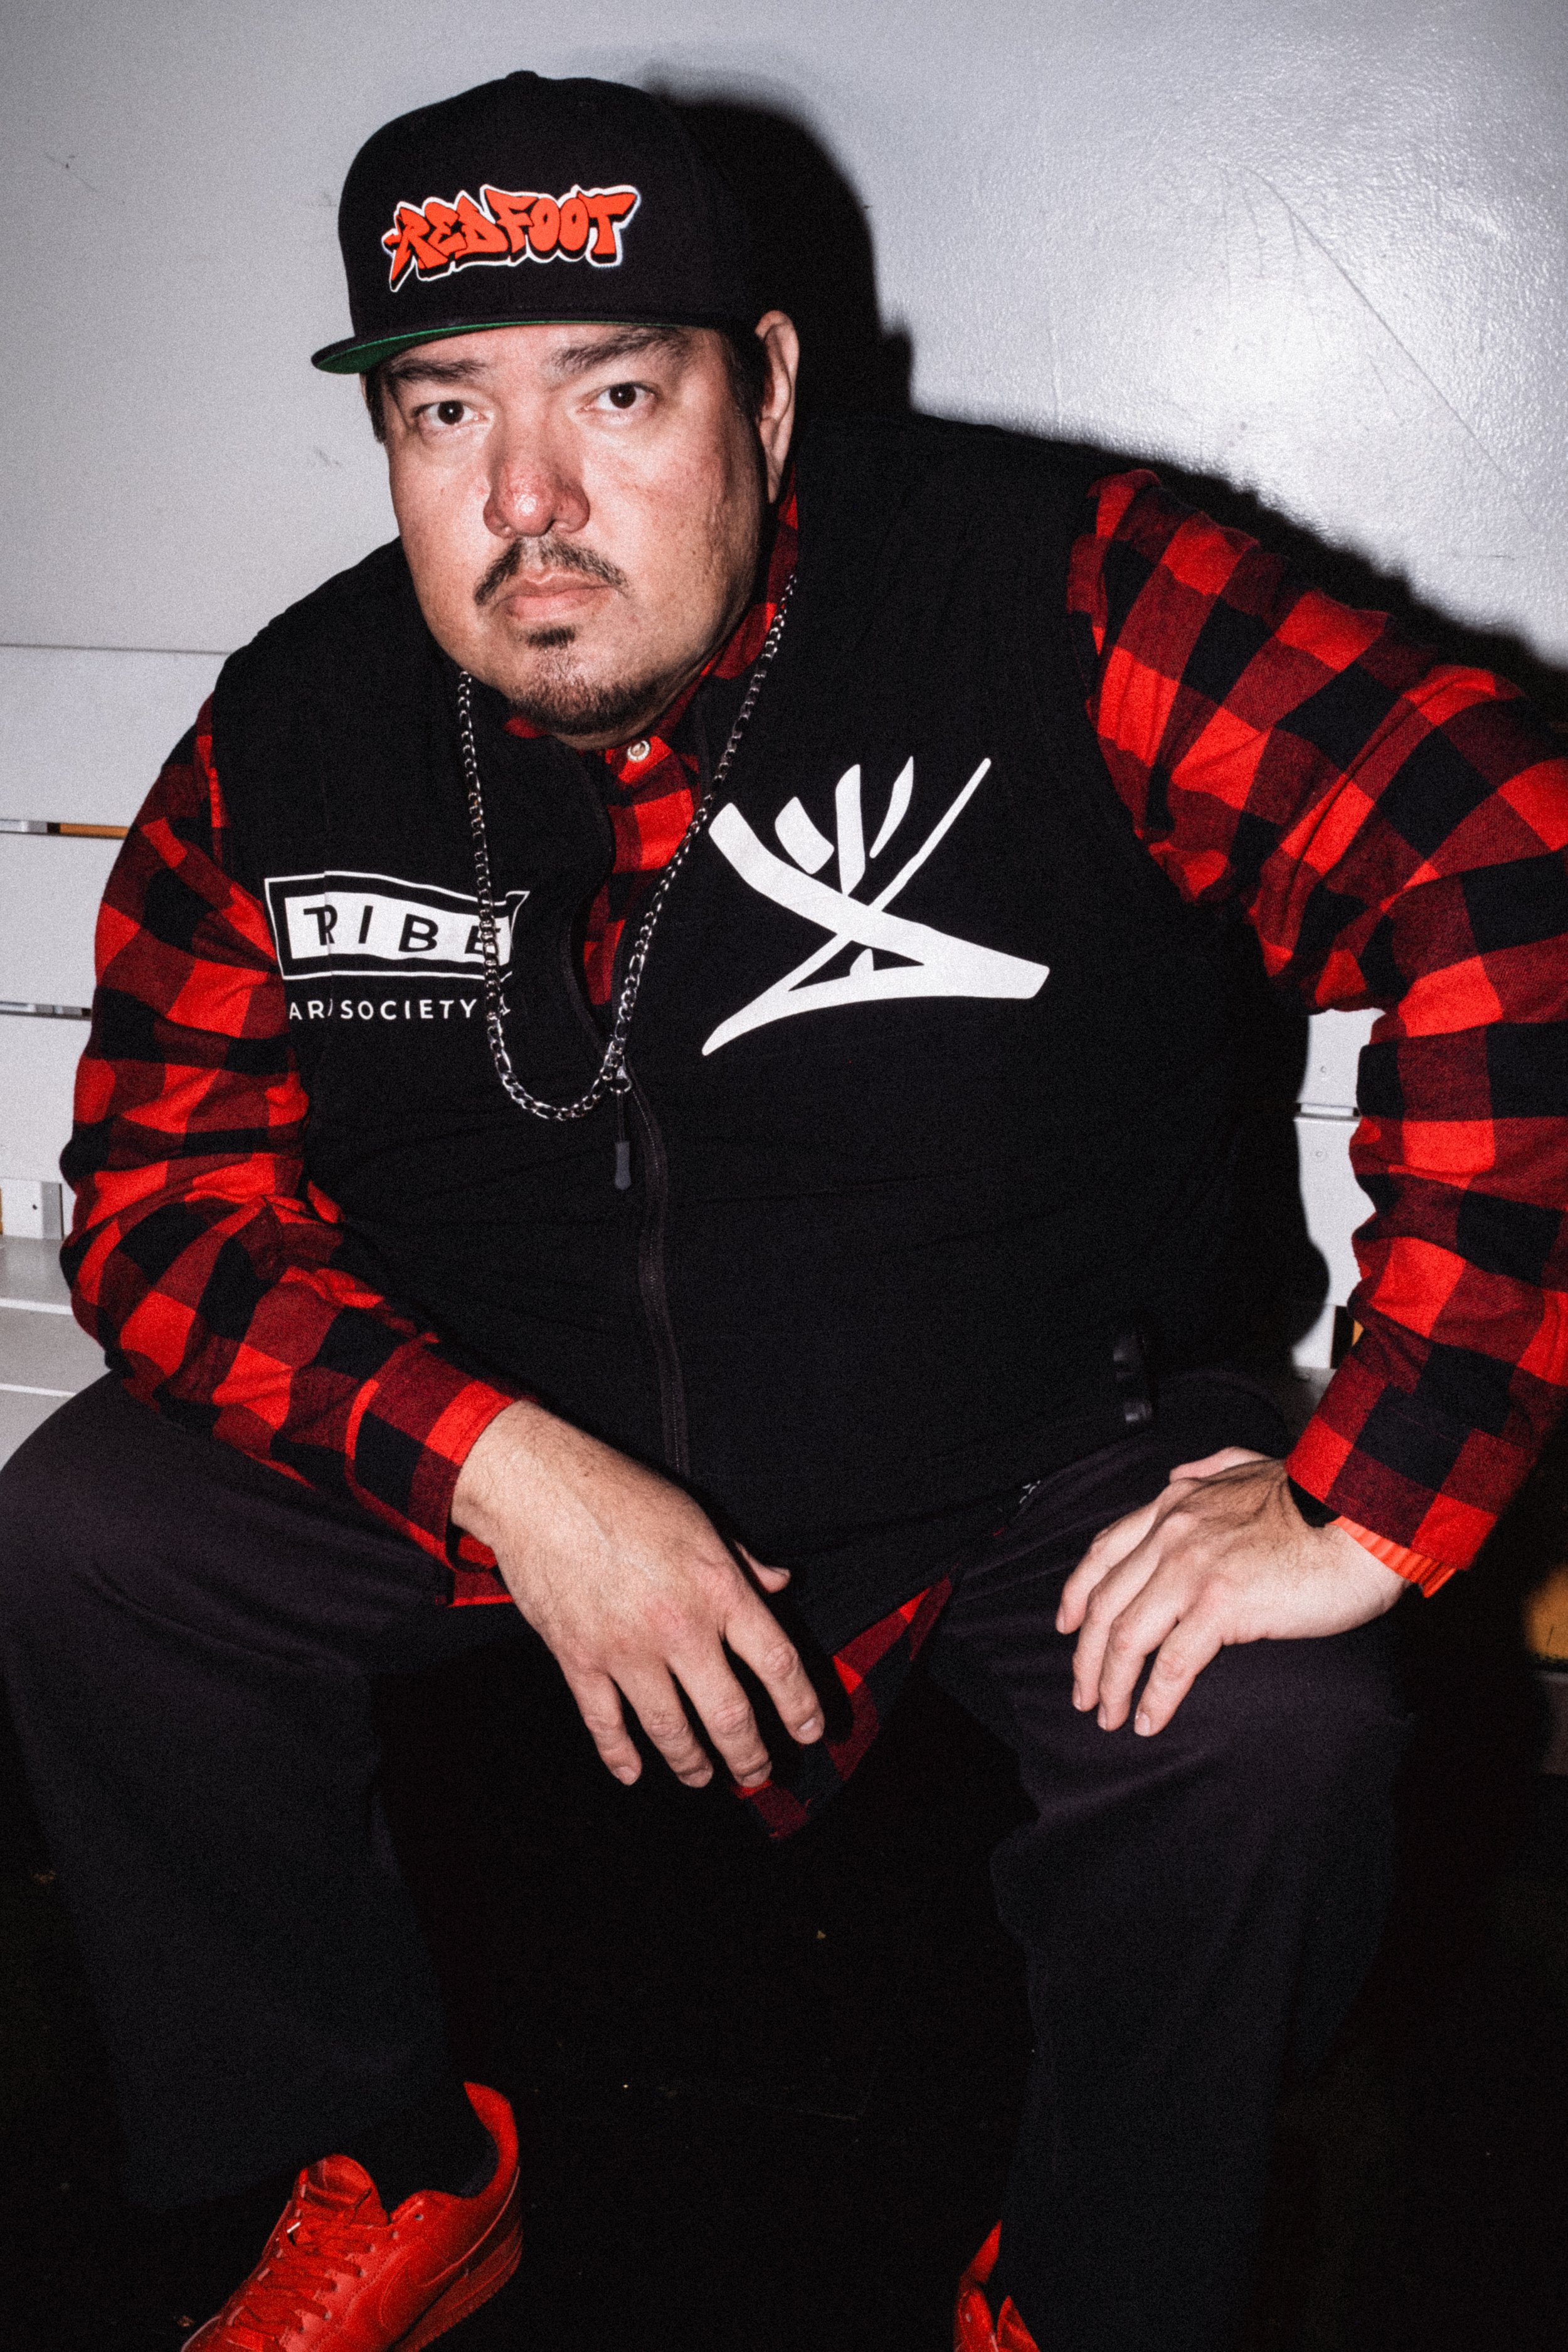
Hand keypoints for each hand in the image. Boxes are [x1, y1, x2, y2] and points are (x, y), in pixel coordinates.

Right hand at [451, 1399, 824, 1789]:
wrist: (541, 1488)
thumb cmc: (623, 1493)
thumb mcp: (698, 1517)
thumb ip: (742, 1560)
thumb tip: (780, 1583)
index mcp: (717, 1587)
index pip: (777, 1662)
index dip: (800, 1706)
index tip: (810, 1732)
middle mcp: (678, 1625)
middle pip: (729, 1714)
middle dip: (749, 1756)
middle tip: (758, 1773)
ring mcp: (625, 1649)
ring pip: (670, 1730)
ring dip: (692, 1763)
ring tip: (704, 1777)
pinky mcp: (578, 1659)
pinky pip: (604, 1723)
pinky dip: (619, 1755)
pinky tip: (632, 1773)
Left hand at [1056, 1449, 1405, 1736]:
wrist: (1364, 1516)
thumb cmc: (1321, 1499)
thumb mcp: (1254, 1465)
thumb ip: (1213, 1469)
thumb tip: (1181, 1477)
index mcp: (1176, 1503)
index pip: (1105, 1551)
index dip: (1077, 1593)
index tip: (1066, 1625)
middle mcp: (1172, 1533)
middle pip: (1105, 1603)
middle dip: (1085, 1655)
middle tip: (1083, 1693)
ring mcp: (1193, 1569)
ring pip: (1126, 1636)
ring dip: (1110, 1683)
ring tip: (1110, 1716)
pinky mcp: (1221, 1605)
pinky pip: (1172, 1662)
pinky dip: (1154, 1697)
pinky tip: (1149, 1721)